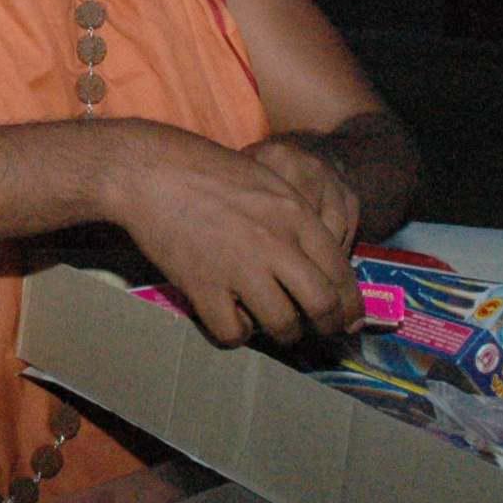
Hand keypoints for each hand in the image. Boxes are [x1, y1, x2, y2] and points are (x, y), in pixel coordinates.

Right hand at [105, 123, 362, 346]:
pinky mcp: (204, 287)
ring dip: (283, 332)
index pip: (340, 272)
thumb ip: (294, 220)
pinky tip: (232, 317)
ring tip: (274, 325)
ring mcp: (240, 268)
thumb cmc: (208, 170)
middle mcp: (275, 244)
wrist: (151, 172)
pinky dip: (237, 332)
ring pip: (283, 325)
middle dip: (328, 325)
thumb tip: (318, 259)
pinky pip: (234, 332)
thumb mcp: (267, 183)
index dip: (350, 305)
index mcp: (295, 215)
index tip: (349, 319)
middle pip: (322, 304)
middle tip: (322, 331)